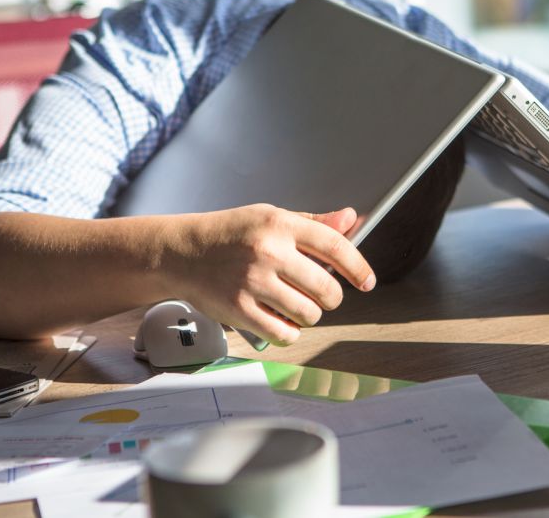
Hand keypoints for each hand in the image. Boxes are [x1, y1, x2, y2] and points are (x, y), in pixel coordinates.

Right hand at [172, 204, 375, 345]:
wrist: (181, 253)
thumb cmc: (230, 234)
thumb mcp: (271, 217)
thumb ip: (313, 223)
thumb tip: (351, 219)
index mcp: (280, 224)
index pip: (335, 246)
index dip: (359, 267)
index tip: (367, 281)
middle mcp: (268, 252)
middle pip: (327, 288)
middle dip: (332, 297)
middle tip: (323, 296)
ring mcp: (253, 283)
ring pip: (309, 314)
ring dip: (310, 314)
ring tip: (295, 304)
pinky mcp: (240, 310)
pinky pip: (284, 333)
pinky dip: (289, 331)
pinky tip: (280, 319)